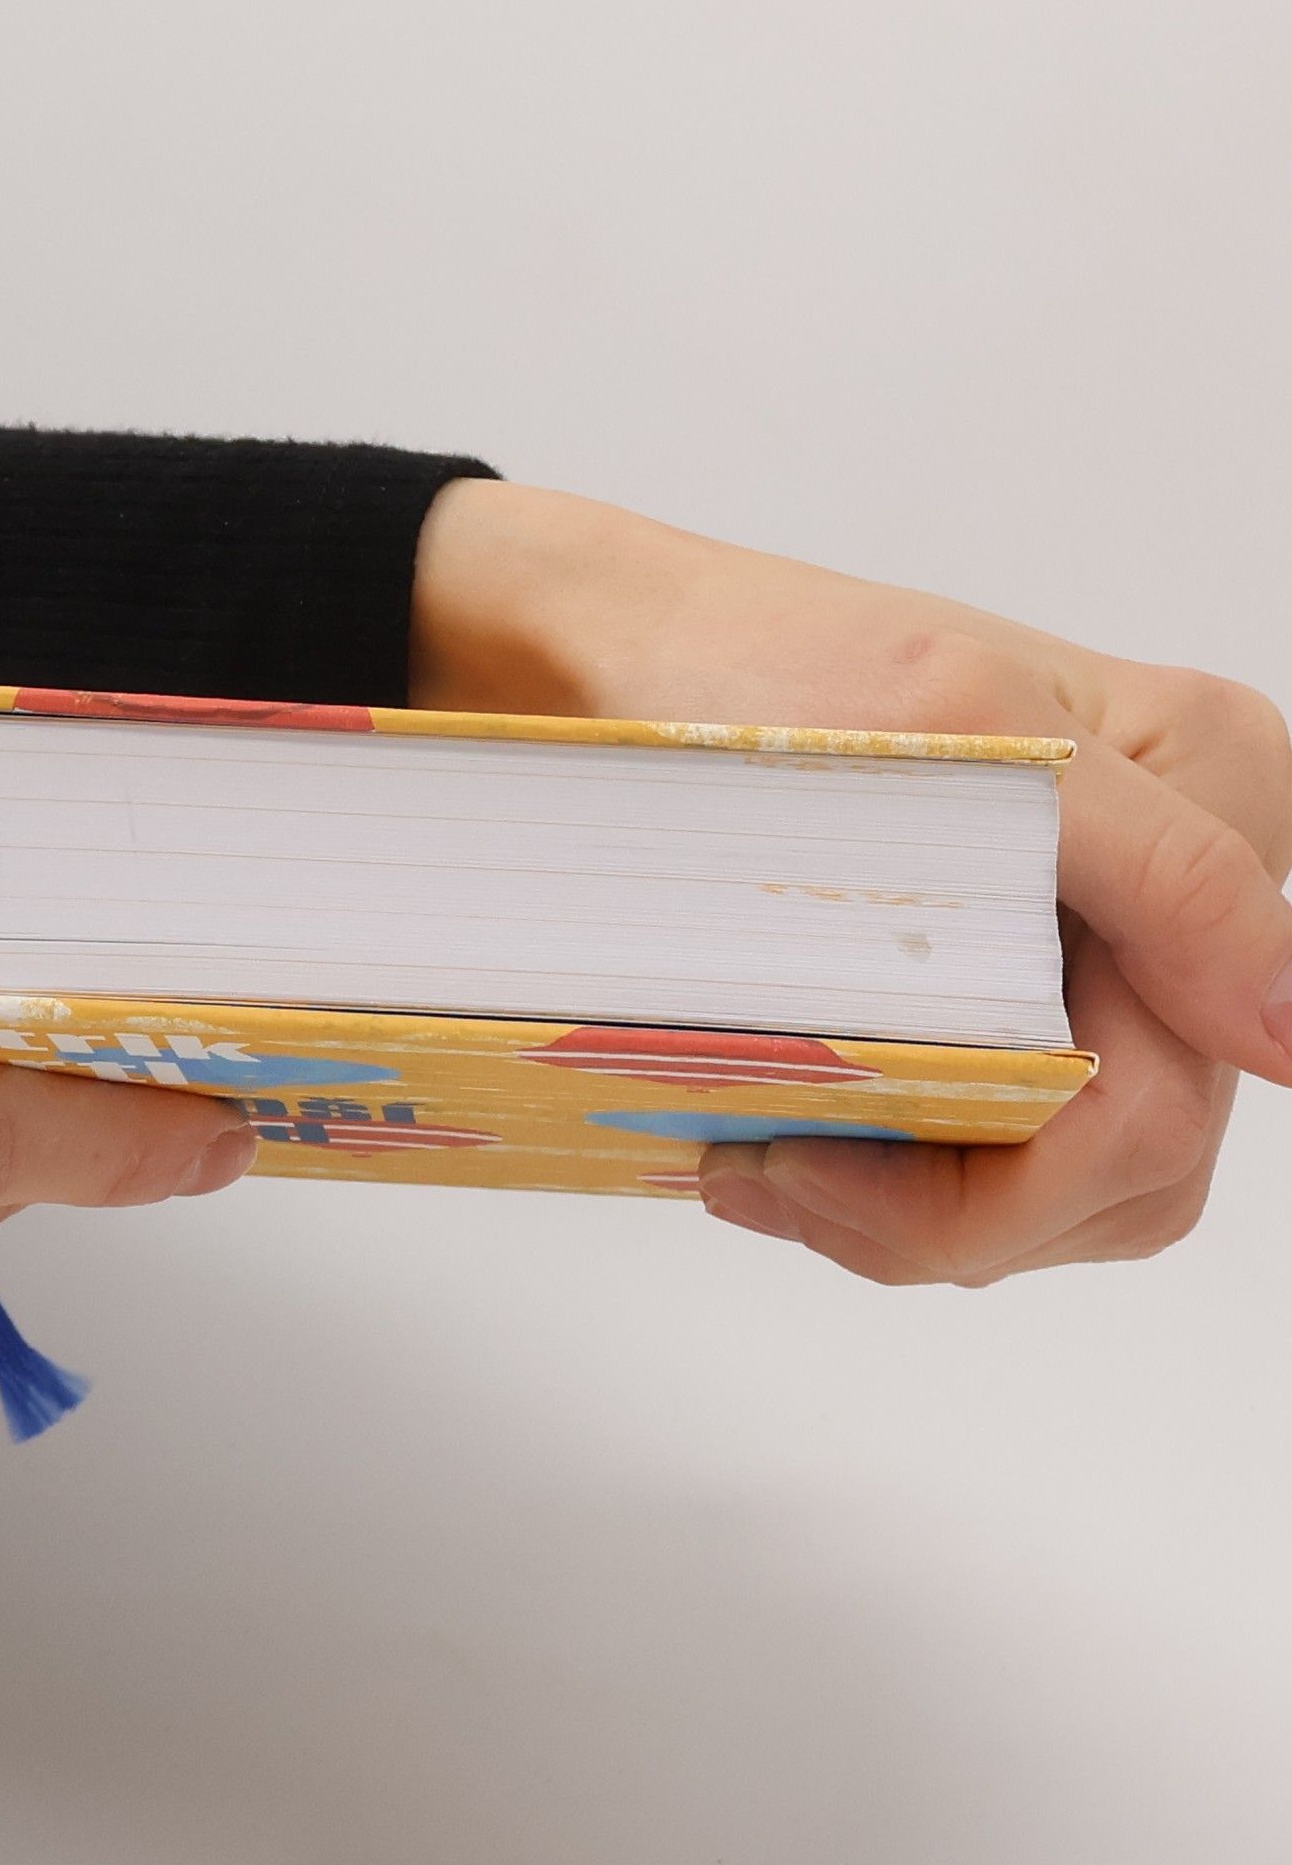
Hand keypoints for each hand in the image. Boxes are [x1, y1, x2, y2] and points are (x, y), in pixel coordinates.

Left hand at [412, 480, 1291, 1283]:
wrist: (638, 651)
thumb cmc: (759, 664)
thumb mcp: (956, 735)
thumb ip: (1157, 872)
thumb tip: (1287, 1027)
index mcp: (1215, 799)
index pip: (1157, 1096)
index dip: (997, 1186)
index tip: (804, 1166)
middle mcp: (1184, 887)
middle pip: (1131, 1160)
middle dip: (948, 1212)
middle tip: (769, 1179)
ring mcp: (1108, 944)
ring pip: (1076, 1176)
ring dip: (922, 1209)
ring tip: (766, 1165)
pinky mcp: (1028, 986)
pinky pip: (1013, 1139)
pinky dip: (907, 1171)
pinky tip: (794, 1140)